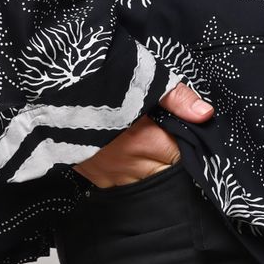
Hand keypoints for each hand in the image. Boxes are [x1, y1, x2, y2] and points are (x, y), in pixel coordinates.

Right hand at [72, 80, 213, 190]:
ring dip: (150, 171)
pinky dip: (129, 176)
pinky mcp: (91, 176)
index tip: (186, 137)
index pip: (181, 157)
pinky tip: (130, 159)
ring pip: (143, 184)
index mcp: (146, 140)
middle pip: (164, 174)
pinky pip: (119, 186)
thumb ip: (178, 99)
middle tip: (168, 142)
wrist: (57, 83)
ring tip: (149, 150)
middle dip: (171, 161)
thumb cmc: (106, 78)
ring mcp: (108, 173)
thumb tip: (206, 115)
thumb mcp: (147, 78)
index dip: (188, 147)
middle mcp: (129, 163)